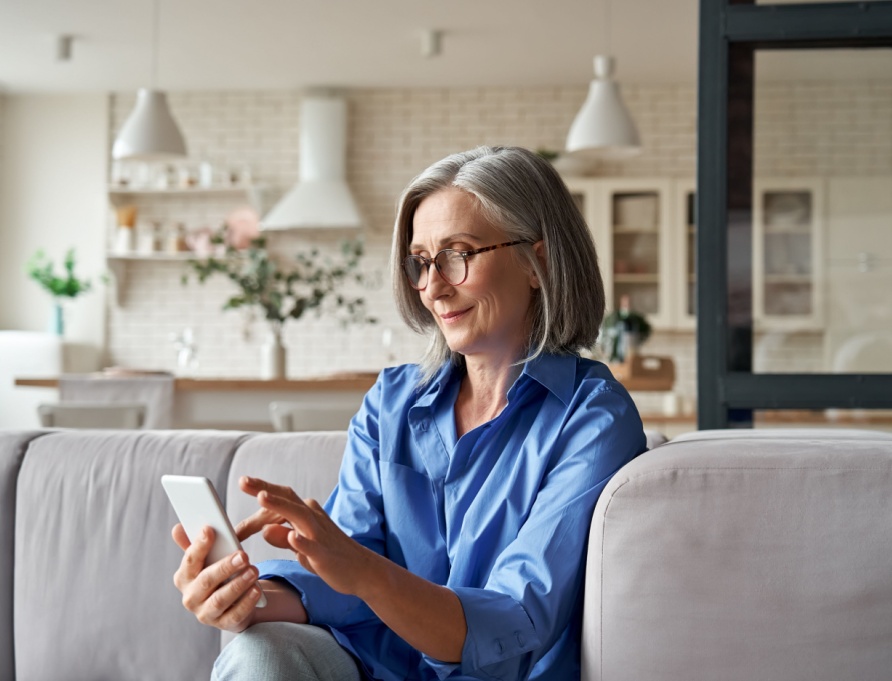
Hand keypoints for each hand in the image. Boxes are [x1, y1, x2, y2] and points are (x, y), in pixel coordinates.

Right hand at [171, 524, 263, 632]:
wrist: (231, 603)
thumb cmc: (217, 575)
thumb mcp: (208, 559)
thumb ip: (195, 544)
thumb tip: (177, 528)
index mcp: (184, 577)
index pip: (190, 561)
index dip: (199, 545)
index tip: (210, 530)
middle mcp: (191, 597)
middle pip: (206, 581)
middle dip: (225, 567)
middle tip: (243, 555)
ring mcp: (205, 614)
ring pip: (220, 600)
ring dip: (237, 585)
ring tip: (253, 571)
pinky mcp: (224, 624)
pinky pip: (235, 615)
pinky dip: (246, 602)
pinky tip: (256, 590)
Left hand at [238, 476, 375, 595]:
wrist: (362, 570)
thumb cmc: (330, 556)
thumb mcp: (301, 546)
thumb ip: (283, 537)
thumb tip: (264, 529)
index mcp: (307, 514)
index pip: (282, 498)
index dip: (262, 491)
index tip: (244, 482)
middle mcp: (313, 518)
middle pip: (287, 499)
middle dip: (265, 489)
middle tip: (244, 481)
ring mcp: (320, 535)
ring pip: (298, 516)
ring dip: (280, 505)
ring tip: (261, 497)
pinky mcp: (324, 554)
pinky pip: (312, 546)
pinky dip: (301, 541)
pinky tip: (291, 537)